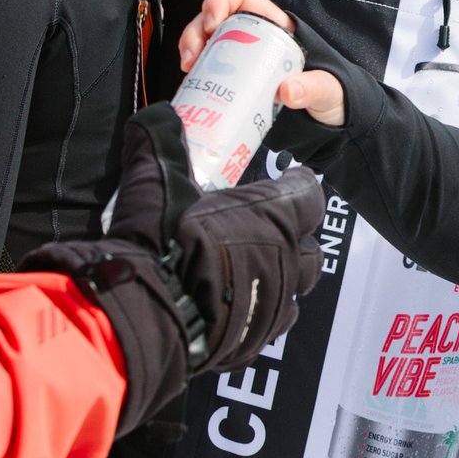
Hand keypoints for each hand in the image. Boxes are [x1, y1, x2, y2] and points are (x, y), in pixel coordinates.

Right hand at [24, 108, 325, 432]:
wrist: (147, 314)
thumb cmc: (159, 241)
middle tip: (268, 233)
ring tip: (250, 272)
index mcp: (271, 217)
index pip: (308, 196)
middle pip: (311, 250)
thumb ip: (161, 145)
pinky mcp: (254, 341)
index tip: (288, 180)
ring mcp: (274, 305)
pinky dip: (258, 315)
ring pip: (294, 291)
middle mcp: (283, 260)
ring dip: (279, 280)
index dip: (298, 186)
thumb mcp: (155, 181)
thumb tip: (158, 116)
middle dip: (295, 241)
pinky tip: (234, 310)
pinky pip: (269, 325)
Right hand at [183, 0, 346, 126]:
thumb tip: (288, 91)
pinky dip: (194, 72)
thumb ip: (314, 88)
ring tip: (188, 68)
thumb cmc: (331, 94)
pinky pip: (206, 68)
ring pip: (205, 41)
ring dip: (190, 49)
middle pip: (213, 19)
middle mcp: (252, 36)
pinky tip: (191, 83)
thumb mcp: (328, 89)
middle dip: (194, 31)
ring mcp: (239, 57)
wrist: (329, 120)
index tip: (212, 24)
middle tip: (192, 56)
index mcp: (274, 25)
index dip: (219, 1)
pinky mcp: (232, 79)